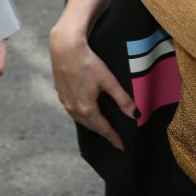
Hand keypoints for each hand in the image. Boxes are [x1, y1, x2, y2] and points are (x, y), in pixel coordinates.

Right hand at [50, 22, 135, 150]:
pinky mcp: (60, 93)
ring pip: (80, 119)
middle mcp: (73, 108)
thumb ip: (122, 99)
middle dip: (103, 133)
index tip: (121, 146)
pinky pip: (72, 111)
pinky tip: (86, 111)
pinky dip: (82, 115)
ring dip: (91, 125)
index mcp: (86, 108)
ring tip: (101, 127)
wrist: (65, 48)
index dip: (113, 138)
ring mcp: (65, 102)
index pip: (103, 128)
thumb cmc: (88, 62)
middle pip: (91, 126)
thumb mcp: (108, 80)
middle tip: (113, 138)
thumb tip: (135, 115)